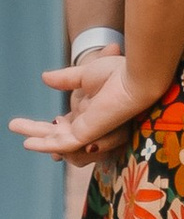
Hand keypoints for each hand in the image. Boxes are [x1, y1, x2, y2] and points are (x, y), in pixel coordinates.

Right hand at [14, 52, 159, 165]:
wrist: (135, 76)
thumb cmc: (119, 73)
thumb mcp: (85, 75)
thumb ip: (65, 80)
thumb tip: (44, 78)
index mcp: (89, 114)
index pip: (61, 126)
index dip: (44, 128)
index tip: (24, 124)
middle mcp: (88, 125)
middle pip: (55, 135)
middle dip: (34, 132)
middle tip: (13, 125)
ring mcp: (88, 132)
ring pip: (57, 143)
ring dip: (38, 139)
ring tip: (18, 128)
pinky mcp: (88, 134)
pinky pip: (64, 145)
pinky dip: (45, 145)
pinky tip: (28, 143)